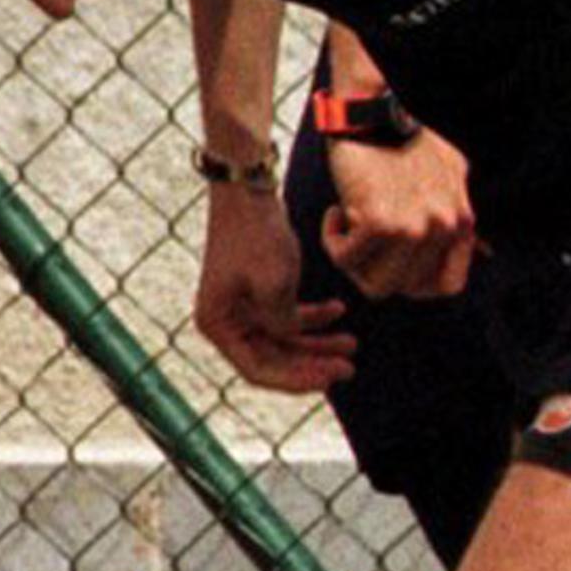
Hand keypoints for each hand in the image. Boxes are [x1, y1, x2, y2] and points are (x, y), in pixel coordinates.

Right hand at [193, 185, 356, 391]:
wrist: (248, 190)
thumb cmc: (256, 234)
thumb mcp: (274, 283)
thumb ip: (283, 323)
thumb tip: (291, 340)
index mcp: (218, 325)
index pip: (258, 370)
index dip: (297, 380)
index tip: (332, 376)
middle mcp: (225, 321)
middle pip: (273, 359)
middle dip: (312, 364)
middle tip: (350, 366)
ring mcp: (241, 307)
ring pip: (284, 339)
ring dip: (317, 343)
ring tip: (353, 343)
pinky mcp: (257, 291)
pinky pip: (286, 316)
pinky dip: (312, 317)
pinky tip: (339, 310)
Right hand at [321, 125, 477, 299]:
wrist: (373, 109)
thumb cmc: (404, 138)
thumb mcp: (452, 172)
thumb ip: (460, 212)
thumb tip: (485, 251)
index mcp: (461, 220)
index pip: (448, 286)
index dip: (415, 282)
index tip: (394, 259)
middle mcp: (442, 228)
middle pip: (405, 288)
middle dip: (378, 270)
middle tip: (362, 239)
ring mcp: (413, 228)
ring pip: (376, 286)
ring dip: (354, 262)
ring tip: (348, 226)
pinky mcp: (379, 222)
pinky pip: (345, 259)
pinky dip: (333, 241)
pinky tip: (336, 211)